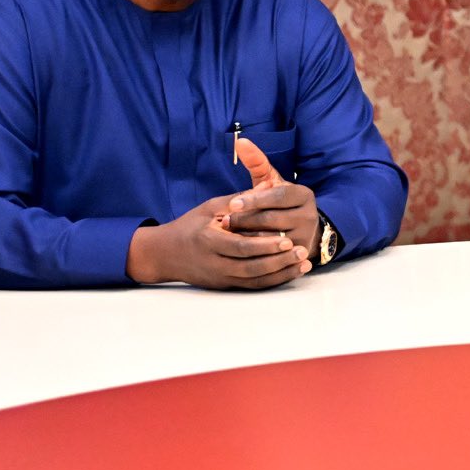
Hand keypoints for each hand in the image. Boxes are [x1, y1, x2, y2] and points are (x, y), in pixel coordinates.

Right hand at [127, 194, 312, 288]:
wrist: (165, 253)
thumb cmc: (191, 225)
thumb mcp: (211, 207)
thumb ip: (241, 200)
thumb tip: (270, 183)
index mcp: (208, 240)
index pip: (240, 246)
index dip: (265, 245)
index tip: (287, 239)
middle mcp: (213, 263)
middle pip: (250, 266)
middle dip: (279, 260)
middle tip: (303, 251)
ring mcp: (219, 277)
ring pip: (254, 280)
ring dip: (281, 273)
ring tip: (304, 263)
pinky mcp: (224, 285)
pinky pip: (252, 286)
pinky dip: (273, 281)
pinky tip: (291, 272)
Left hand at [222, 136, 320, 252]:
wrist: (302, 229)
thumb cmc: (279, 202)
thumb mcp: (272, 181)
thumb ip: (256, 162)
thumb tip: (240, 141)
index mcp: (303, 194)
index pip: (279, 196)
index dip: (255, 199)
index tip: (233, 203)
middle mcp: (309, 215)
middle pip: (273, 218)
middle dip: (247, 220)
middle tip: (225, 220)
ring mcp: (305, 236)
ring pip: (272, 239)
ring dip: (248, 236)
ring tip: (228, 234)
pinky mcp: (299, 255)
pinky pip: (274, 255)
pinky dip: (255, 252)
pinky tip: (238, 249)